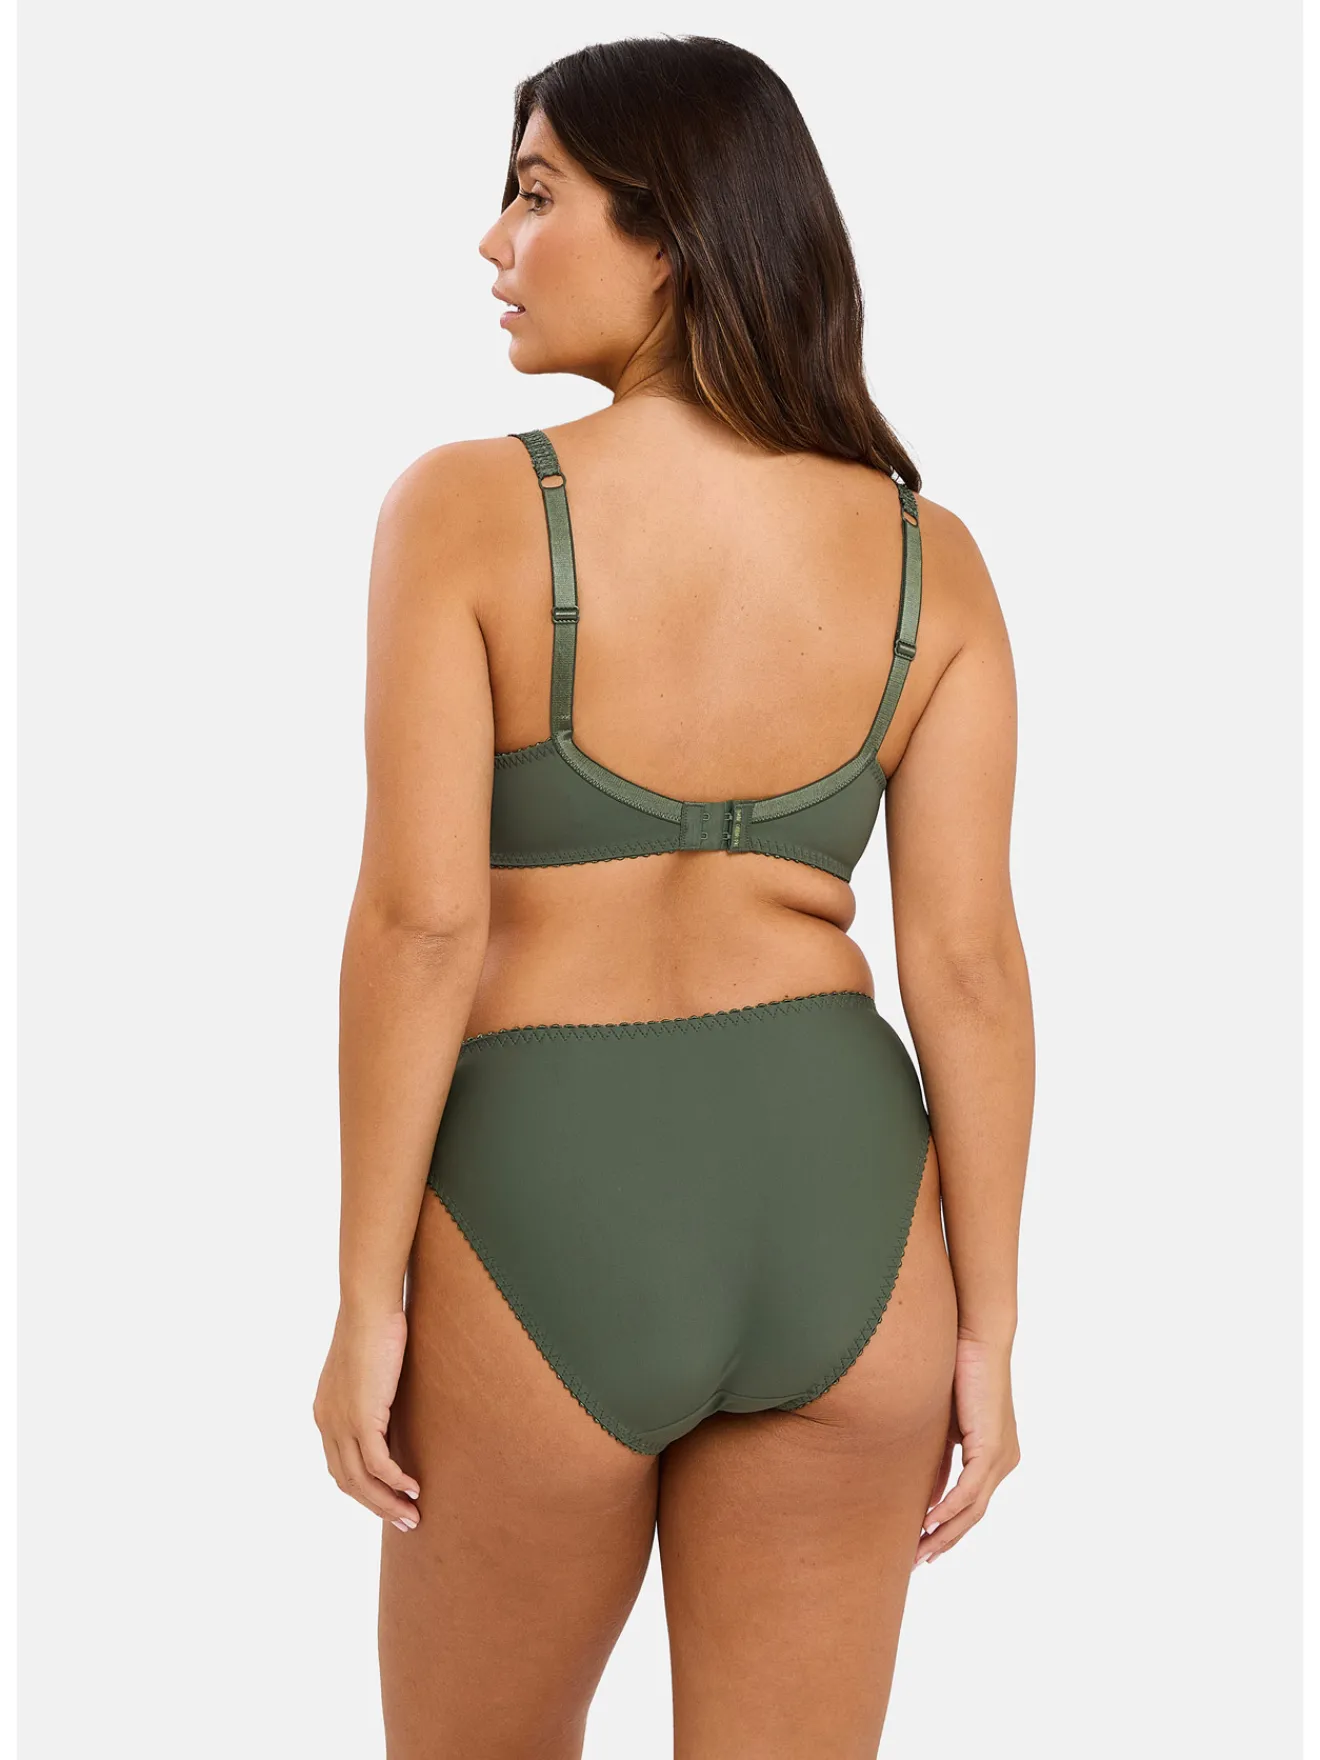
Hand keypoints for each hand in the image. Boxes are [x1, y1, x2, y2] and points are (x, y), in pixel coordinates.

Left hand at [313, 1305, 420, 1532]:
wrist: (368, 1306)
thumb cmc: (373, 1327)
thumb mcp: (367, 1369)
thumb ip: (370, 1392)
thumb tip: (389, 1403)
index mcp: (325, 1412)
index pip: (340, 1466)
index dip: (364, 1489)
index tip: (388, 1501)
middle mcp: (327, 1423)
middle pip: (348, 1482)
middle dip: (376, 1505)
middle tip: (404, 1520)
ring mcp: (342, 1422)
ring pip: (362, 1479)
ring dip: (387, 1502)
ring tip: (412, 1514)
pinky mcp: (362, 1417)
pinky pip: (378, 1464)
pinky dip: (395, 1481)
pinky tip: (413, 1487)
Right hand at [913, 1331, 1019, 1567]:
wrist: (975, 1336)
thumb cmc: (958, 1370)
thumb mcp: (943, 1426)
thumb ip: (938, 1461)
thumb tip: (926, 1498)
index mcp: (994, 1455)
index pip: (970, 1504)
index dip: (947, 1529)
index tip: (922, 1547)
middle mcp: (1003, 1461)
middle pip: (972, 1515)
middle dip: (944, 1541)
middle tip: (916, 1562)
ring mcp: (1000, 1457)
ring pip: (972, 1509)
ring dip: (944, 1533)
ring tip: (919, 1552)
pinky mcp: (991, 1448)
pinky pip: (969, 1490)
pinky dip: (948, 1509)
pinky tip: (928, 1522)